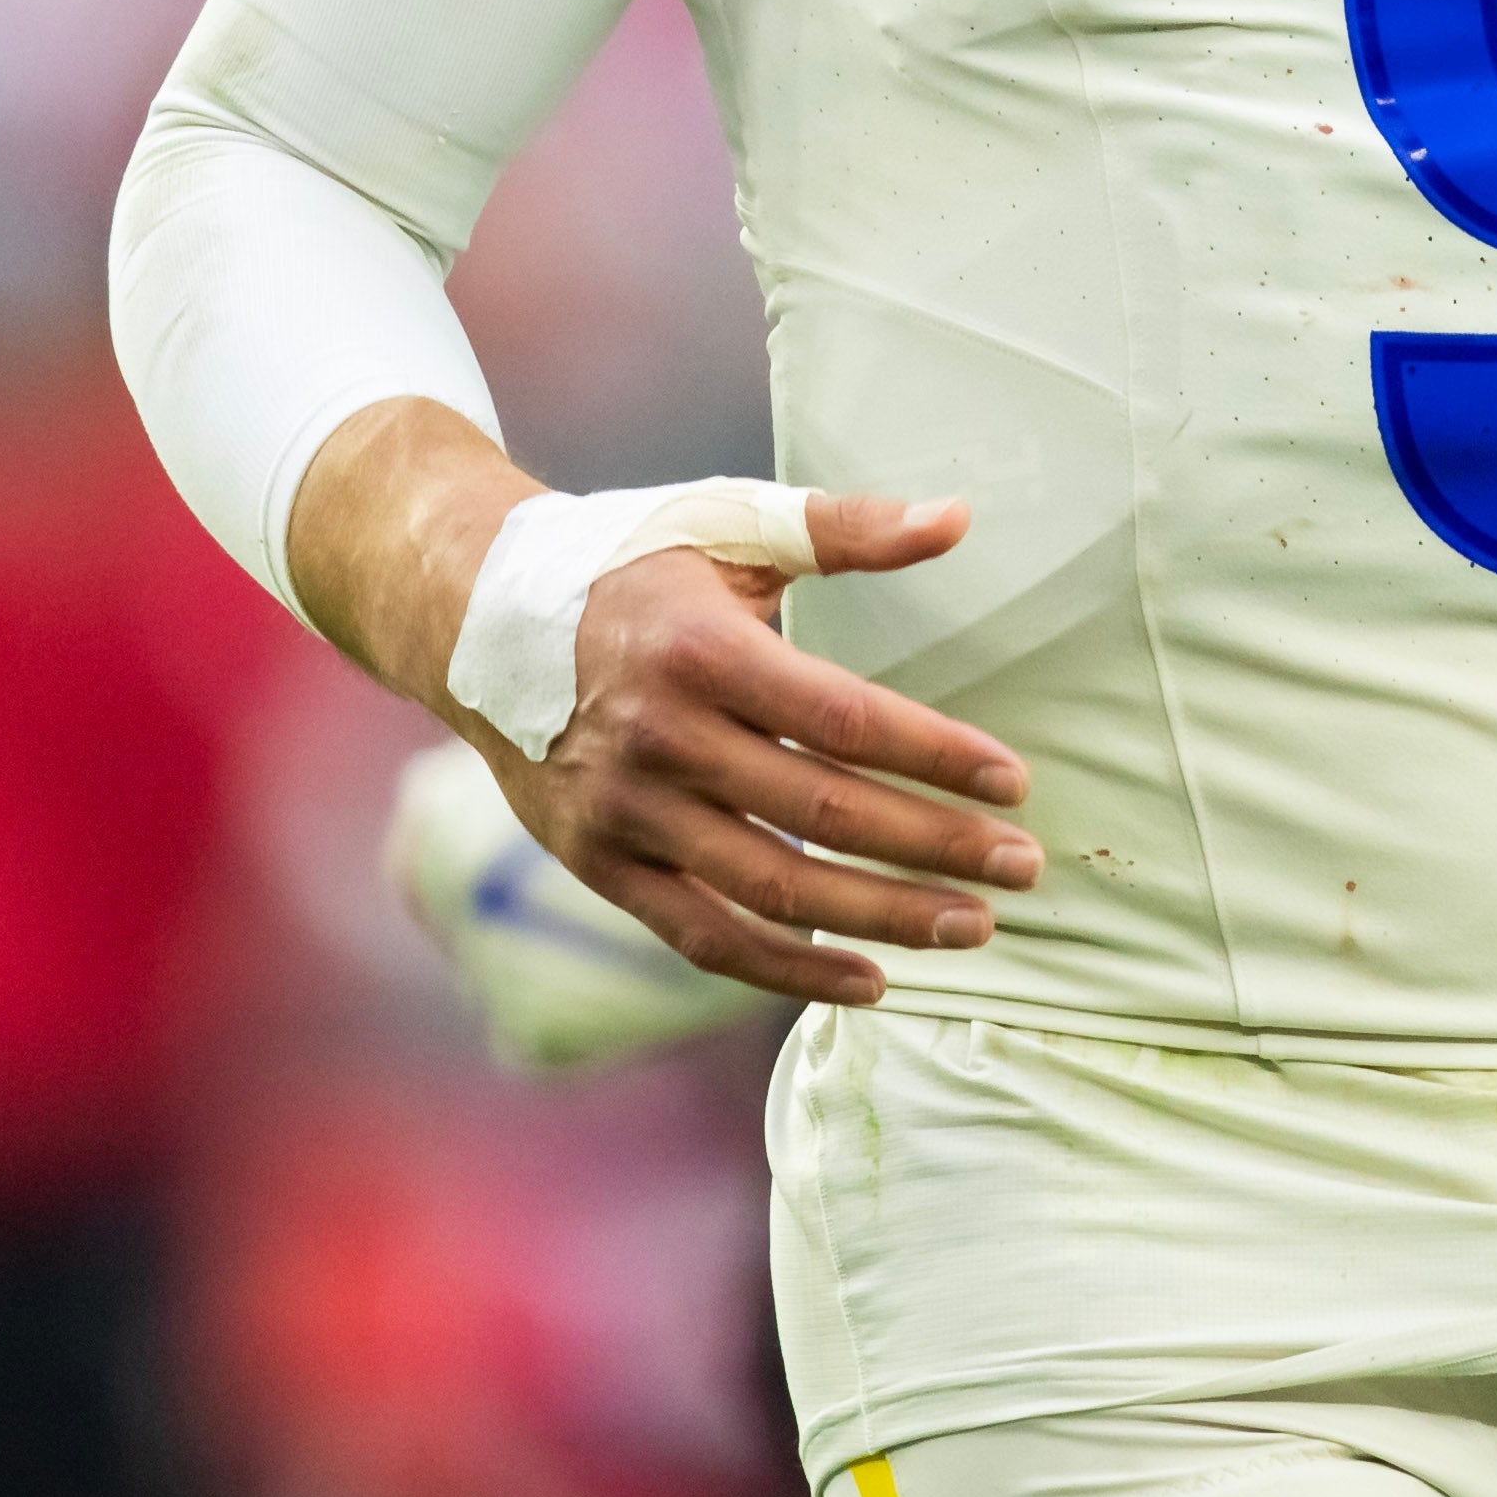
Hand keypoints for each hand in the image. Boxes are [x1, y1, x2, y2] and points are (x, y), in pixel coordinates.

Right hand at [467, 489, 1041, 1010]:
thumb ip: (847, 527)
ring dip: (882, 918)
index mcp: (699, 648)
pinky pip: (707, 937)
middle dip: (934, 848)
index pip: (842, 719)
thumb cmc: (628, 559)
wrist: (473, 616)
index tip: (1014, 785)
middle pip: (821, 813)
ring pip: (772, 890)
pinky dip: (790, 970)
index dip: (935, 757)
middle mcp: (658, 737)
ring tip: (973, 928)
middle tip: (1023, 868)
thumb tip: (959, 517)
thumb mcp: (729, 523)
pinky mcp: (601, 864)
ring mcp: (625, 812)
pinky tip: (872, 980)